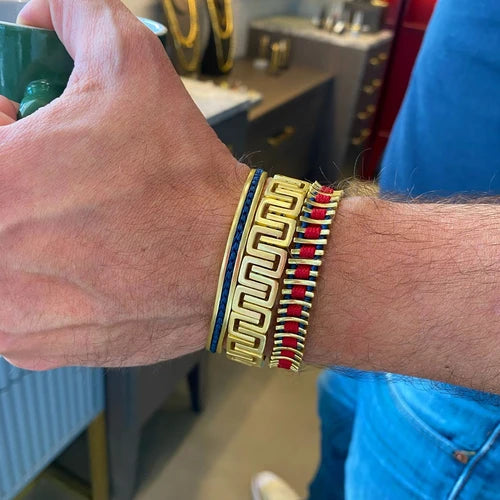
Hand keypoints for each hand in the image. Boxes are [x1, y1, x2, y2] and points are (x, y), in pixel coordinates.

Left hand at [0, 0, 245, 369]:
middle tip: (58, 175)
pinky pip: (9, 303)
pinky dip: (32, 278)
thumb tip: (41, 13)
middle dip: (16, 180)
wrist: (231, 262)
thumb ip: (73, 15)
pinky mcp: (34, 344)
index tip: (24, 126)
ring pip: (0, 254)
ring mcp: (9, 310)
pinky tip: (80, 263)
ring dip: (20, 230)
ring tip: (75, 221)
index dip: (3, 126)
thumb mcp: (132, 63)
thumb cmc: (183, 180)